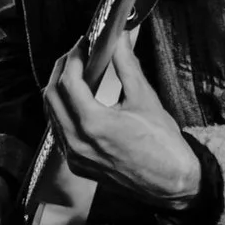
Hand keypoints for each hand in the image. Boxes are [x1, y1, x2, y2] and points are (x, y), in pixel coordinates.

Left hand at [44, 39, 201, 207]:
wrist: (173, 184)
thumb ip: (127, 65)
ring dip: (59, 90)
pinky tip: (76, 102)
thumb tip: (120, 40)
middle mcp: (78, 143)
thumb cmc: (163, 147)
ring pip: (52, 115)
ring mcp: (75, 157)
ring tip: (76, 73)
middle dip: (61, 69)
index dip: (74, 58)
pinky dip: (62, 112)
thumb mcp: (145, 99)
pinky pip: (59, 133)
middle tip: (77, 55)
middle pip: (52, 96)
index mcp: (94, 125)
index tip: (83, 46)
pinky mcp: (78, 166)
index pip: (69, 81)